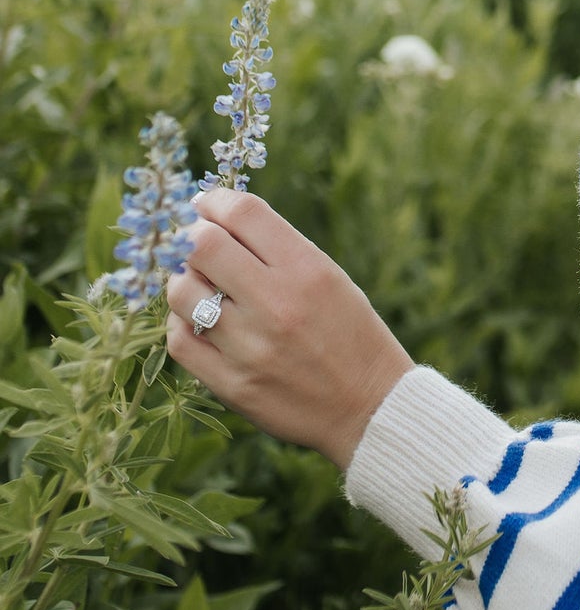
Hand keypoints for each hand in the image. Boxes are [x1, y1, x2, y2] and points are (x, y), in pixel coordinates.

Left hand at [165, 188, 414, 471]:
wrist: (370, 408)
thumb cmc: (351, 336)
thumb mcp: (331, 279)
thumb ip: (278, 249)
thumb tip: (216, 219)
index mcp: (308, 271)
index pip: (242, 212)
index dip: (215, 200)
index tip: (206, 206)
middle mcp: (277, 304)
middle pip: (201, 245)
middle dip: (190, 237)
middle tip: (194, 244)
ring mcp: (251, 347)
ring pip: (180, 292)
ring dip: (184, 283)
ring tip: (200, 288)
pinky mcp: (232, 384)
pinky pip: (179, 341)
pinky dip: (182, 325)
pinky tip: (199, 324)